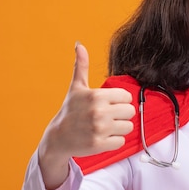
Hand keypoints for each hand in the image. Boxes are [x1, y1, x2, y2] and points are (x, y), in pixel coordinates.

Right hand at [38, 42, 135, 188]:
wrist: (58, 137)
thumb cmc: (70, 111)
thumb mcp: (76, 88)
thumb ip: (81, 66)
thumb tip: (79, 45)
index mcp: (96, 95)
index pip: (127, 97)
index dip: (119, 101)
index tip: (108, 104)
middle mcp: (99, 111)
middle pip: (130, 111)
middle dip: (121, 114)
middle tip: (107, 116)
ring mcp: (99, 128)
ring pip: (128, 127)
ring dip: (119, 128)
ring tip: (105, 127)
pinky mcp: (99, 144)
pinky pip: (121, 141)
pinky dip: (114, 141)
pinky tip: (102, 137)